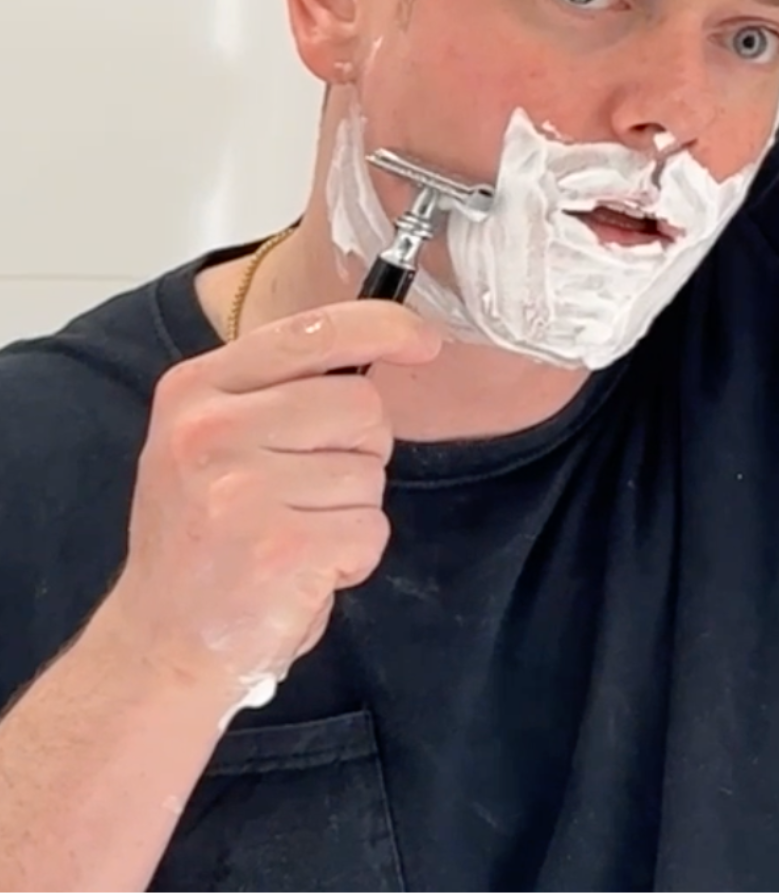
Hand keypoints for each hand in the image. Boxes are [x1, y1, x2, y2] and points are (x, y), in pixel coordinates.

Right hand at [100, 301, 441, 709]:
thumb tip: (384, 341)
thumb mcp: (209, 440)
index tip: (424, 339)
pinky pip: (371, 529)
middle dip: (361, 450)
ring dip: (352, 512)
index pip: (312, 331)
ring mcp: (242, 489)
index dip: (383, 328)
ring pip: (371, 472)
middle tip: (306, 495)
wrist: (159, 646)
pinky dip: (354, 557)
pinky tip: (302, 573)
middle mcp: (211, 430)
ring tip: (292, 538)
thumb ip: (276, 390)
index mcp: (195, 390)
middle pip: (361, 404)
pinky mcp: (281, 548)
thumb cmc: (202, 538)